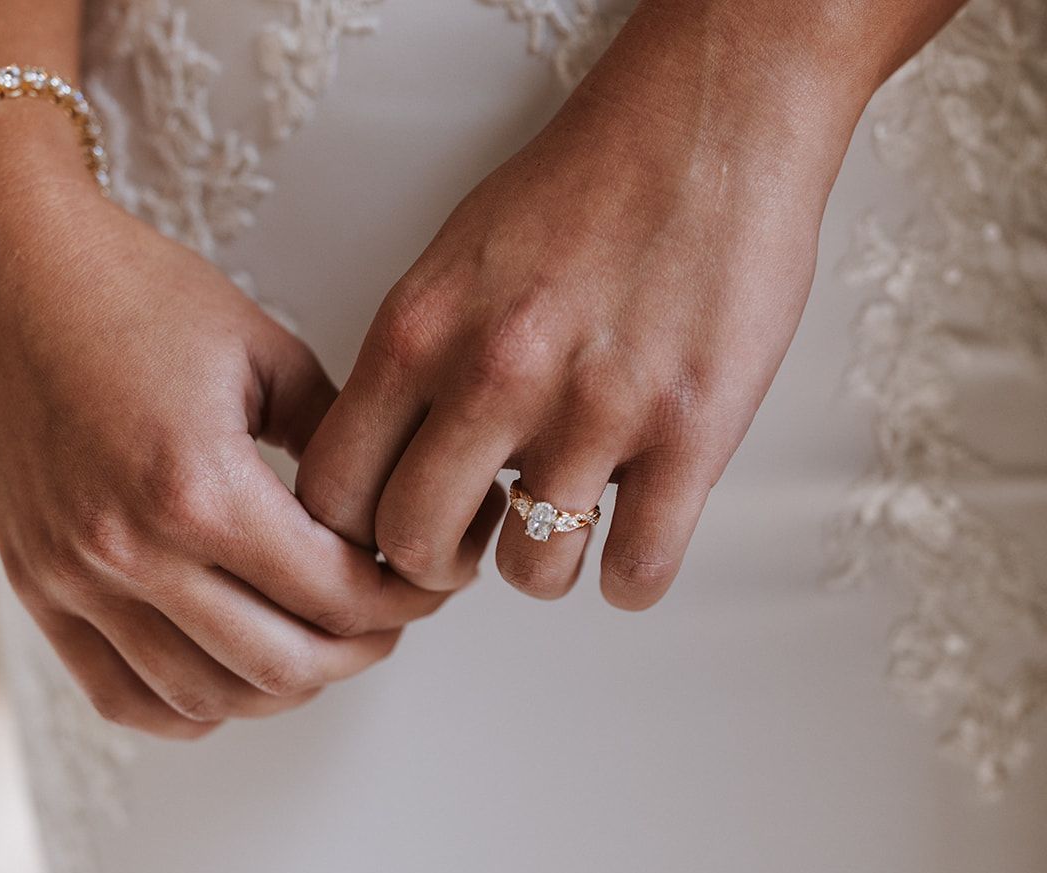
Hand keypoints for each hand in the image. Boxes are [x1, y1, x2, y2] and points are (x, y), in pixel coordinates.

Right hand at [0, 104, 473, 737]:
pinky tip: (233, 675)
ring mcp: (73, 578)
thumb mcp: (266, 351)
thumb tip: (388, 512)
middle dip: (360, 649)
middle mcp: (130, 549)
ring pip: (210, 697)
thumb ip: (337, 440)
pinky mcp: (35, 587)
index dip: (402, 600)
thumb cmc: (133, 291)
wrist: (5, 268)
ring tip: (319, 642)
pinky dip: (192, 706)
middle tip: (388, 617)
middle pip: (285, 665)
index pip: (336, 594)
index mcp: (199, 486)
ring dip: (284, 685)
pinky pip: (123, 697)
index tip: (425, 581)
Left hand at [295, 6, 861, 608]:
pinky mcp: (690, 436)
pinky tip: (636, 530)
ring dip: (544, 564)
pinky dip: (631, 574)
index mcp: (421, 331)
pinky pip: (637, 574)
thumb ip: (417, 365)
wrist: (712, 124)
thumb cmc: (587, 186)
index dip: (357, 533)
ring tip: (568, 520)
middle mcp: (495, 377)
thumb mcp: (457, 261)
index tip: (394, 529)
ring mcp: (596, 412)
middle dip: (442, 565)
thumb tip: (397, 467)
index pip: (334, 491)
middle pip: (415, 549)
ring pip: (531, 574)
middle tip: (479, 537)